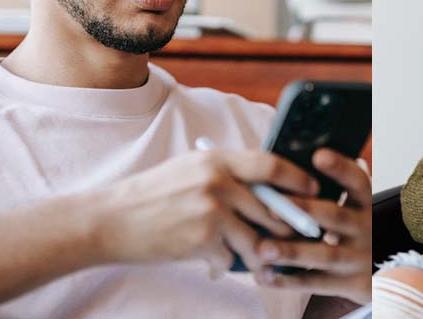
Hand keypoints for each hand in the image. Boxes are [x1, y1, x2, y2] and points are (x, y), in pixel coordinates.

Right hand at [91, 150, 318, 271]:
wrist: (110, 220)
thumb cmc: (153, 194)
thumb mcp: (192, 169)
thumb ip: (227, 173)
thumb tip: (265, 187)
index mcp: (218, 159)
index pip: (271, 164)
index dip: (297, 179)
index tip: (312, 190)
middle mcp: (218, 181)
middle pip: (272, 207)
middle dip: (288, 225)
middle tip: (296, 235)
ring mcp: (211, 210)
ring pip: (257, 238)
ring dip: (261, 253)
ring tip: (259, 259)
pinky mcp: (202, 240)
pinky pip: (231, 258)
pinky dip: (226, 263)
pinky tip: (212, 262)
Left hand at [254, 149, 371, 303]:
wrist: (394, 271)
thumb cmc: (362, 231)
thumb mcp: (361, 207)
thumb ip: (338, 189)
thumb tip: (305, 159)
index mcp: (366, 203)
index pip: (357, 181)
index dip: (340, 167)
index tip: (318, 155)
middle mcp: (366, 228)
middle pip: (335, 216)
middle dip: (303, 211)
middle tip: (271, 208)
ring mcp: (360, 257)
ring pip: (324, 254)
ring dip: (291, 252)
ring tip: (262, 249)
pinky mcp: (353, 284)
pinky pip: (318, 283)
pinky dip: (290, 281)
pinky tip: (264, 276)